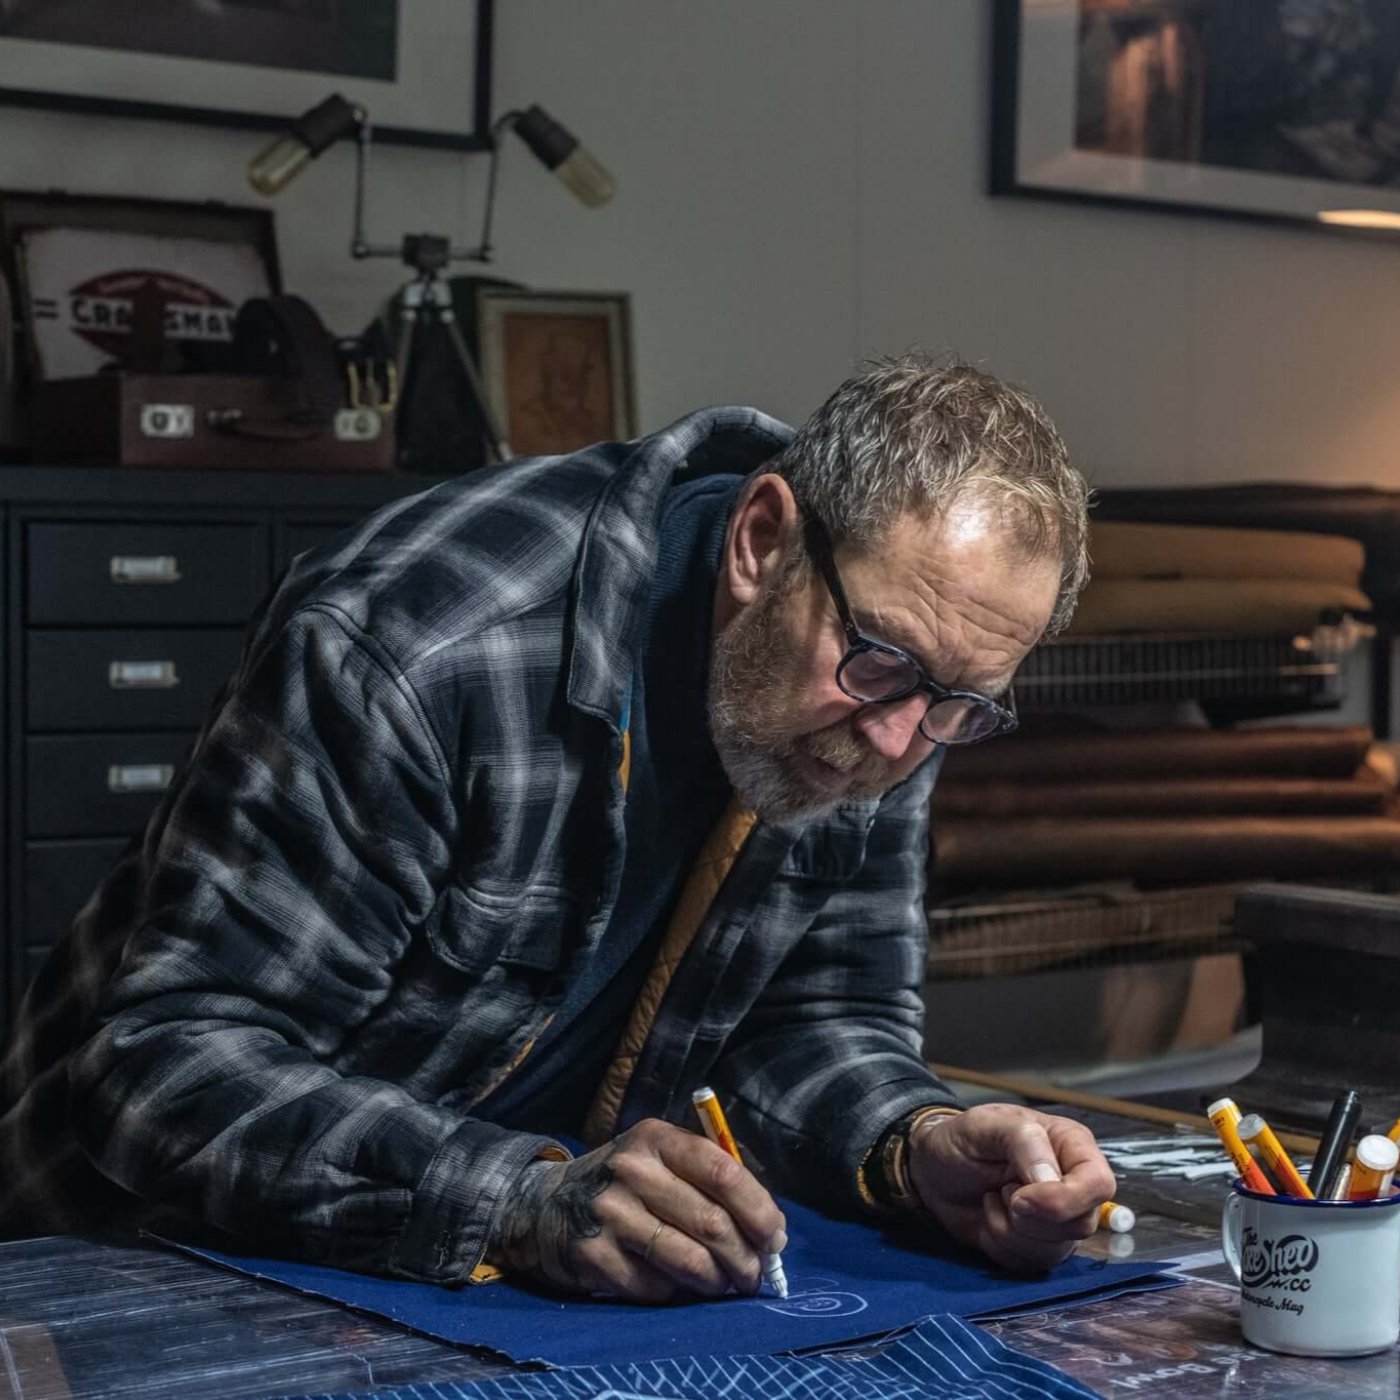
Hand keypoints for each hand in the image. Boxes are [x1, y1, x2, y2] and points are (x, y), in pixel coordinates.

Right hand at [487, 1117, 786, 1301]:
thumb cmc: (627, 1184)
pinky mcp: (594, 1254)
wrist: (548, 1205)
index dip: (759, 1210)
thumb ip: (712, 1182)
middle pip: (712, 1222)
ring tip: (726, 1285)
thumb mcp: (661, 1160)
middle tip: (756, 1275)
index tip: (775, 1238)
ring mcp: (610, 1213)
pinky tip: (680, 1286)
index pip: (723, 1172)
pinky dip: (679, 1294)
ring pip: (689, 1260)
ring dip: (719, 1282)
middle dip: (746, 1257)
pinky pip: (657, 1287)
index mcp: (657, 1138)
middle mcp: (632, 1170)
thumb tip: (772, 1232)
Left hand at [905, 1104, 1115, 1271]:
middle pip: (1081, 1224)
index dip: (1065, 1199)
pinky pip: (1032, 1264)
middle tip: (999, 1192)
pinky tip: (990, 1218)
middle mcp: (1073, 1183)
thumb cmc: (962, 1139)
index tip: (1020, 1198)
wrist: (933, 1171)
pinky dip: (1002, 1246)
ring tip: (992, 1198)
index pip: (1098, 1184)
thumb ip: (1023, 1140)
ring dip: (1011, 1231)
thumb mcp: (985, 1124)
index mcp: (1071, 1145)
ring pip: (1057, 1250)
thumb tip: (1051, 1179)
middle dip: (1030, 1218)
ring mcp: (1059, 1218)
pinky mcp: (1039, 1244)